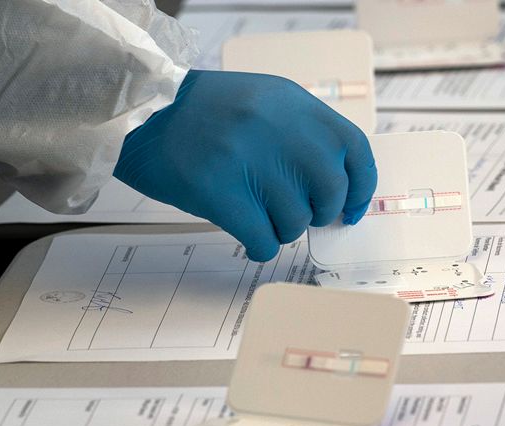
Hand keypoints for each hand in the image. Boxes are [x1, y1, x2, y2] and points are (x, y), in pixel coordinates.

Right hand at [115, 69, 376, 260]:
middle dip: (316, 213)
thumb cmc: (205, 113)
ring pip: (296, 223)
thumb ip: (304, 133)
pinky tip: (247, 232)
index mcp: (296, 106)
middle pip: (329, 194)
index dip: (361, 188)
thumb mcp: (265, 101)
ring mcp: (252, 162)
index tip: (351, 210)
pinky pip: (264, 241)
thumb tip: (337, 184)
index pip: (354, 151)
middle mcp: (280, 131)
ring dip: (281, 229)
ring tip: (257, 213)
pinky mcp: (223, 194)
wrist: (143, 110)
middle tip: (292, 212)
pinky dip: (260, 246)